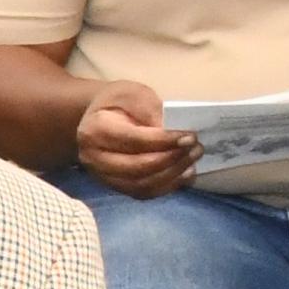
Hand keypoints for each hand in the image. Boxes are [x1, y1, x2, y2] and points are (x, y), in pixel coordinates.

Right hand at [73, 79, 195, 196]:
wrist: (98, 119)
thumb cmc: (118, 104)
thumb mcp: (134, 95)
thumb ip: (151, 110)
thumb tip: (172, 130)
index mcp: (95, 131)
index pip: (133, 141)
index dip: (164, 141)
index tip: (190, 136)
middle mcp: (93, 158)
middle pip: (136, 167)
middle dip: (171, 159)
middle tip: (196, 147)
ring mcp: (102, 175)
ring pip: (141, 185)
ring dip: (172, 174)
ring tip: (193, 158)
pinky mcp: (114, 185)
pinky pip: (142, 193)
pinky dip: (167, 186)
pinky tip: (184, 173)